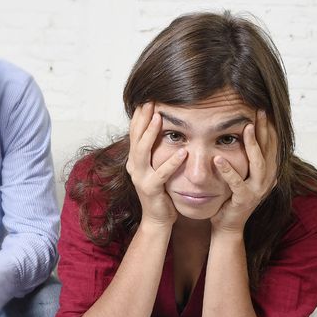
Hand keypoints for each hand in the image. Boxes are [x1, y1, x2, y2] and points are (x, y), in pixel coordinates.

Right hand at [126, 102, 187, 226]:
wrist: (158, 218)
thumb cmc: (162, 191)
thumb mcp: (157, 167)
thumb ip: (157, 150)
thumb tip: (166, 127)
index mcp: (135, 160)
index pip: (135, 133)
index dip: (140, 115)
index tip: (147, 98)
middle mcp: (134, 167)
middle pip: (135, 137)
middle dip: (142, 118)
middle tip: (150, 100)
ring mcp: (140, 178)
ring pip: (142, 152)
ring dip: (150, 134)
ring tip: (159, 118)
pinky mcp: (150, 190)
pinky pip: (161, 174)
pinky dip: (171, 162)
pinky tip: (183, 152)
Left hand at [211, 110, 277, 233]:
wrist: (227, 225)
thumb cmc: (230, 197)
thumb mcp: (240, 174)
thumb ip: (242, 157)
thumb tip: (240, 132)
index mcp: (267, 172)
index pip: (271, 145)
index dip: (268, 127)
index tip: (263, 109)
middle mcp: (267, 180)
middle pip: (269, 150)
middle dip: (264, 129)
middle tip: (260, 110)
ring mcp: (257, 191)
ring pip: (259, 164)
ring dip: (252, 145)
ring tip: (246, 128)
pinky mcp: (244, 200)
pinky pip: (237, 184)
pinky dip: (228, 171)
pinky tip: (218, 159)